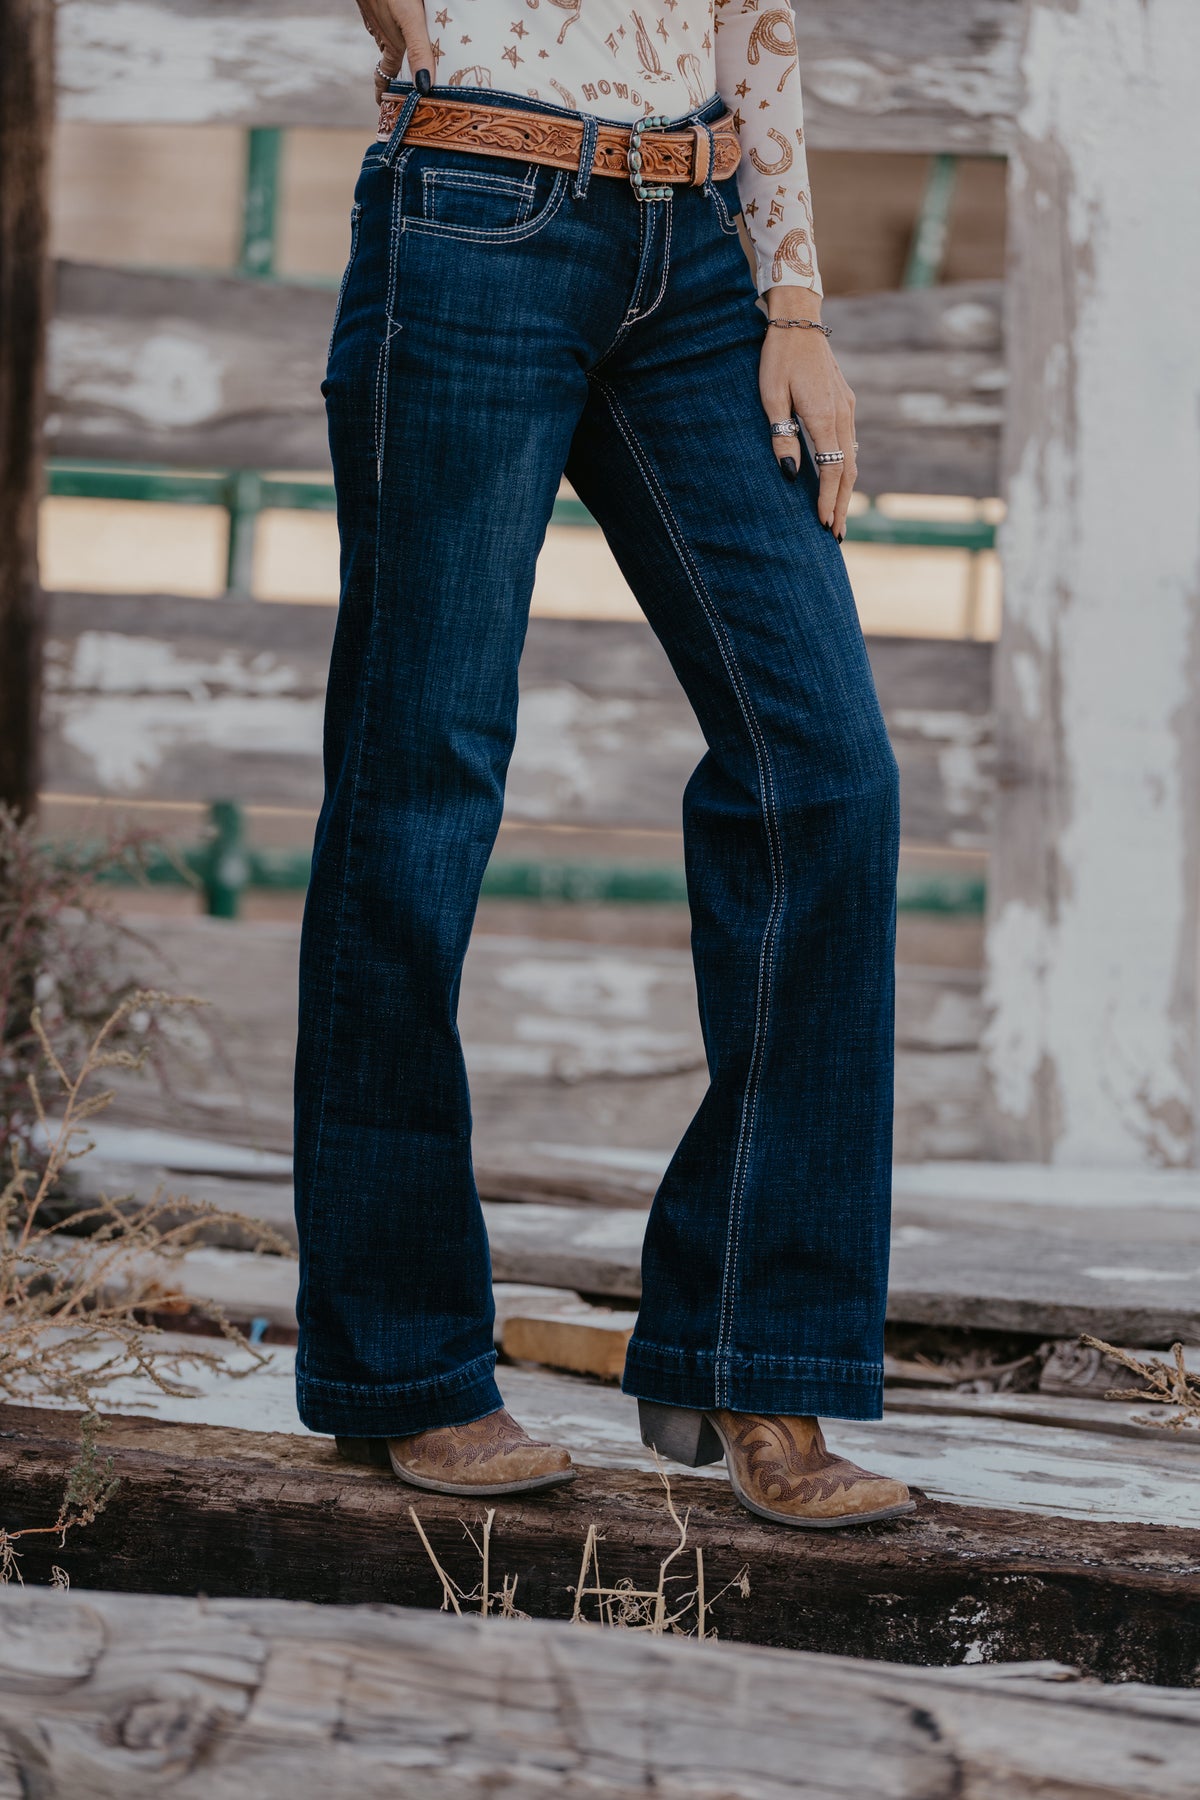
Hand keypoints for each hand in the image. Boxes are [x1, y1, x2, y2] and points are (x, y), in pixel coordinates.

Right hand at [354, 0, 436, 101]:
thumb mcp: (409, 20)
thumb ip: (418, 50)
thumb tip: (424, 88)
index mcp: (391, 45)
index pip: (384, 76)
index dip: (384, 93)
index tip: (384, 107)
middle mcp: (382, 34)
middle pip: (390, 60)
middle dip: (397, 74)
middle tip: (406, 87)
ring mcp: (377, 17)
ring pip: (388, 39)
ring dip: (398, 50)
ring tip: (411, 59)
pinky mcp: (377, 2)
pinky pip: (387, 21)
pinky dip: (396, 28)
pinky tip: (403, 22)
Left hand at [759, 288, 856, 539]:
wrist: (798, 320)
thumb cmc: (778, 357)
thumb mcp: (771, 397)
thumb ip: (781, 435)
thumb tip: (789, 474)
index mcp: (824, 416)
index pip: (831, 470)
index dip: (828, 500)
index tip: (822, 524)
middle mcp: (842, 414)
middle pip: (848, 471)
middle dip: (842, 504)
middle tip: (836, 534)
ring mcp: (847, 408)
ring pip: (852, 458)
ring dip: (846, 489)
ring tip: (838, 515)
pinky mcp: (845, 402)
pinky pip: (849, 443)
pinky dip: (846, 468)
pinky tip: (838, 481)